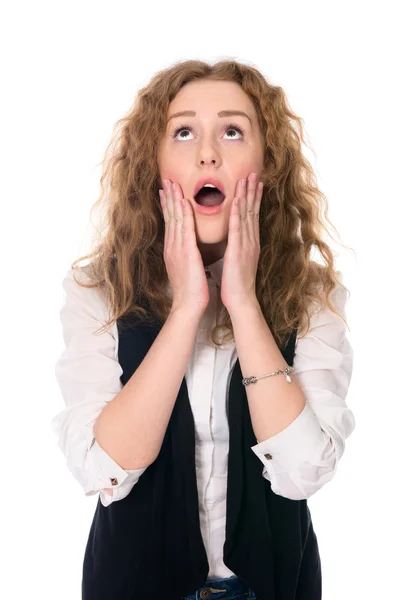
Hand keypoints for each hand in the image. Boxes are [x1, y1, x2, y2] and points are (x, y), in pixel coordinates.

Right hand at [159, 179, 209, 312]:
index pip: (170, 223)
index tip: (166, 191)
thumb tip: (188, 248)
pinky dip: (184, 214)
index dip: (168, 206)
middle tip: (166, 179)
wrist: (188, 305)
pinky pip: (185, 229)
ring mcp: (177, 249)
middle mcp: (172, 246)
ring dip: (174, 199)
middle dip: (168, 197)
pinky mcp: (186, 252)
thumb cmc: (190, 290)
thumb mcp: (186, 268)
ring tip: (172, 183)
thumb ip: (185, 255)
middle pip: (169, 217)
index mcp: (173, 250)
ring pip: (175, 219)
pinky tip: (185, 201)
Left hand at [220, 172, 262, 312]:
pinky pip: (238, 230)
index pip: (252, 215)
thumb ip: (237, 246)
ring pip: (247, 216)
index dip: (253, 198)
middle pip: (252, 211)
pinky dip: (238, 214)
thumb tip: (234, 237)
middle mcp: (251, 240)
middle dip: (253, 191)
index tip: (253, 182)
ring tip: (248, 178)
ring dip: (247, 196)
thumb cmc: (236, 282)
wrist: (240, 299)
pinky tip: (237, 201)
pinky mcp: (239, 251)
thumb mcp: (237, 259)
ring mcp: (246, 245)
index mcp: (249, 242)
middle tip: (254, 172)